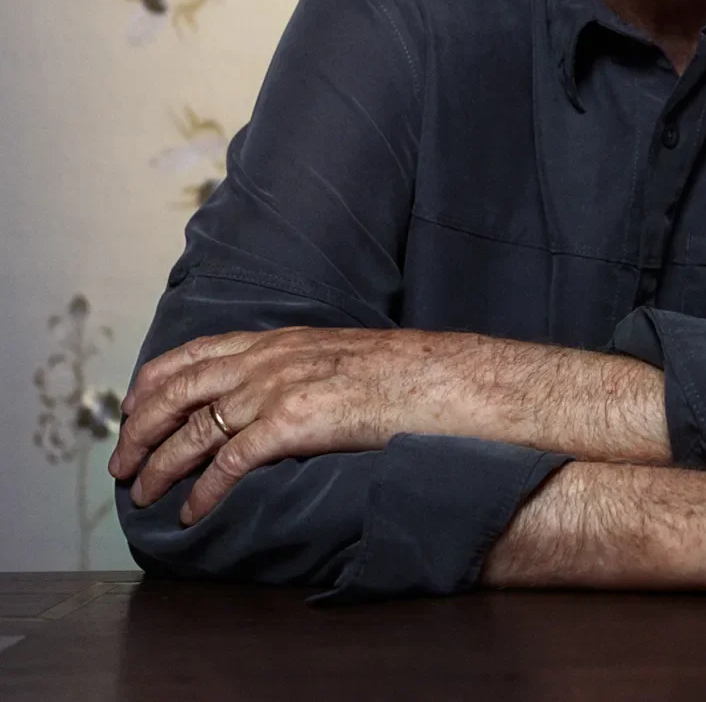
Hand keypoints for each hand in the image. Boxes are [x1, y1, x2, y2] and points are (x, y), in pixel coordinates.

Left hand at [109, 327, 453, 524]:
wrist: (438, 378)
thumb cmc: (400, 373)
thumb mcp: (337, 355)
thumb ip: (298, 366)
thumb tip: (275, 393)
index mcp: (280, 339)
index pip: (196, 353)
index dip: (154, 381)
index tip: (132, 406)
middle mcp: (270, 358)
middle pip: (180, 390)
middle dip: (140, 428)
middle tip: (121, 462)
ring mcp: (279, 388)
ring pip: (195, 428)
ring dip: (160, 465)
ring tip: (143, 493)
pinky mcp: (293, 423)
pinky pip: (231, 461)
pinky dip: (203, 490)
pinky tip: (194, 511)